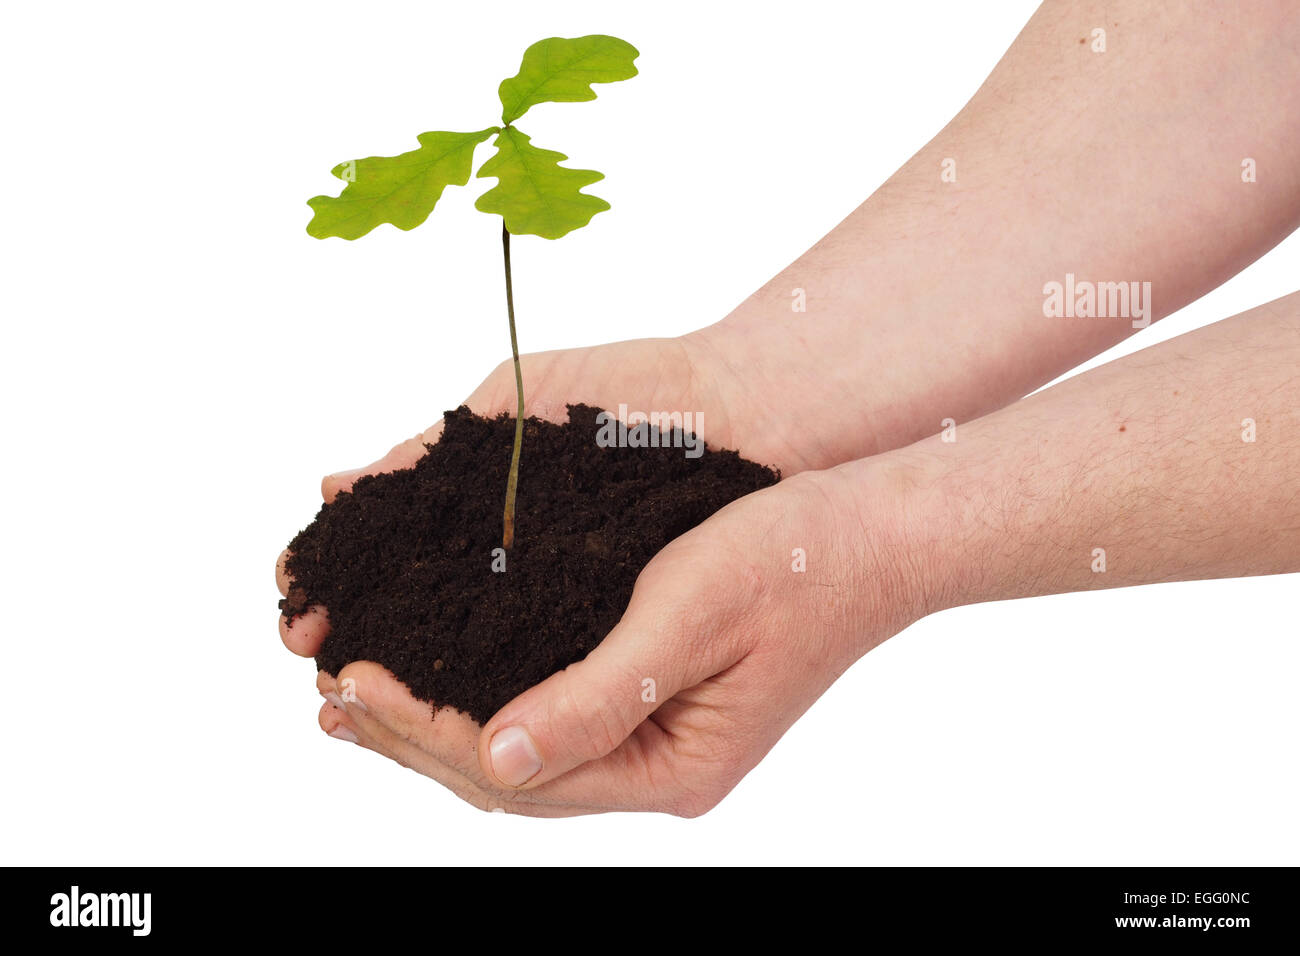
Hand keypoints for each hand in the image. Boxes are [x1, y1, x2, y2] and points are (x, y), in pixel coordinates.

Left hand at [282, 448, 923, 814]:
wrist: (870, 538)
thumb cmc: (792, 563)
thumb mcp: (689, 617)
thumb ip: (594, 698)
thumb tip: (498, 757)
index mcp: (670, 766)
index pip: (517, 768)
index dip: (424, 727)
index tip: (350, 680)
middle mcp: (657, 770)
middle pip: (509, 774)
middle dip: (413, 735)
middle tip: (328, 694)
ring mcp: (656, 742)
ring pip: (522, 751)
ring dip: (437, 724)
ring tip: (356, 702)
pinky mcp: (652, 704)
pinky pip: (547, 715)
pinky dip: (483, 697)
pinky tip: (442, 677)